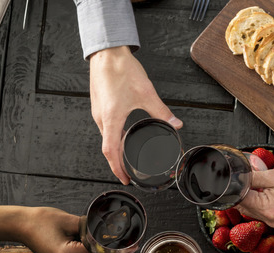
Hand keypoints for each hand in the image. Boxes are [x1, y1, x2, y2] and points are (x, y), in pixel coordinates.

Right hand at [19, 207, 101, 252]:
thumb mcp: (68, 220)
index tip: (99, 234)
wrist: (22, 226)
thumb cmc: (41, 221)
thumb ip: (88, 228)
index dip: (100, 243)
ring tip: (84, 243)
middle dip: (97, 251)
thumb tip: (101, 233)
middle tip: (91, 237)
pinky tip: (78, 248)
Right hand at [89, 46, 182, 184]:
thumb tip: (175, 124)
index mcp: (110, 119)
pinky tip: (122, 133)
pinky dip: (113, 135)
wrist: (107, 52)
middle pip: (107, 147)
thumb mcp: (146, 93)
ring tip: (126, 156)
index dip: (117, 168)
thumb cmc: (121, 70)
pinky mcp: (99, 105)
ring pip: (105, 137)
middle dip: (117, 162)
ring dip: (115, 148)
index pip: (111, 152)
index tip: (124, 179)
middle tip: (128, 171)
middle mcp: (101, 118)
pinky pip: (105, 126)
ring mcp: (98, 112)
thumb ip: (161, 112)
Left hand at [237, 165, 273, 227]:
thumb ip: (251, 178)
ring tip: (261, 184)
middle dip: (242, 193)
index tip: (233, 180)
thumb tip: (235, 179)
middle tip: (249, 178)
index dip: (235, 189)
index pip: (240, 200)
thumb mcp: (272, 175)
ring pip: (250, 210)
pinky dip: (257, 202)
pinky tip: (264, 192)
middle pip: (243, 207)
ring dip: (250, 197)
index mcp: (268, 210)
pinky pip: (259, 211)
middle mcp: (270, 220)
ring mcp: (273, 222)